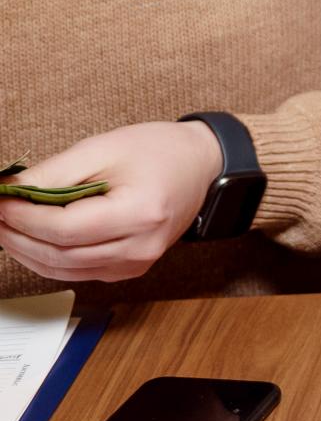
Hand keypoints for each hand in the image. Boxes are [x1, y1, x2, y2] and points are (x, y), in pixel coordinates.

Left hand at [0, 121, 223, 282]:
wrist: (200, 165)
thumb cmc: (159, 150)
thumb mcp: (104, 148)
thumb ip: (55, 173)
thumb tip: (9, 191)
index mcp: (140, 213)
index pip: (64, 229)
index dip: (23, 219)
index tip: (1, 201)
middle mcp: (141, 247)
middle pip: (60, 255)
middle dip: (18, 236)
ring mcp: (137, 263)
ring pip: (64, 270)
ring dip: (28, 251)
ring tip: (7, 227)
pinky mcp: (130, 269)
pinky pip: (78, 272)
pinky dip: (49, 258)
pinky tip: (34, 239)